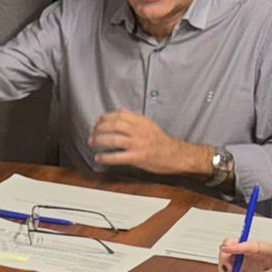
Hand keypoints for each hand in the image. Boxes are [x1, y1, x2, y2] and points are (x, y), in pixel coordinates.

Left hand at [89, 110, 203, 175]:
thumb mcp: (151, 126)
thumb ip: (136, 121)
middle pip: (115, 125)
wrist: (178, 155)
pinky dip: (106, 157)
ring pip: (114, 139)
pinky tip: (99, 158)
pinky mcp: (138, 157)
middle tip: (92, 132)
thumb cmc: (164, 143)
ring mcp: (139, 144)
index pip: (121, 114)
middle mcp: (140, 131)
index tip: (98, 120)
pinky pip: (118, 156)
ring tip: (92, 142)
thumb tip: (120, 116)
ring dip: (99, 140)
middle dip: (100, 128)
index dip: (106, 116)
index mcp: (143, 122)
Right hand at [217, 238, 271, 271]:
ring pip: (227, 254)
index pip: (245, 244)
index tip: (224, 249)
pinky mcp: (243, 264)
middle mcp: (251, 249)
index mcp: (262, 248)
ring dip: (224, 265)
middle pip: (231, 245)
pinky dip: (226, 271)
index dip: (233, 247)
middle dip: (224, 256)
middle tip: (227, 269)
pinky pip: (229, 264)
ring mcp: (246, 256)